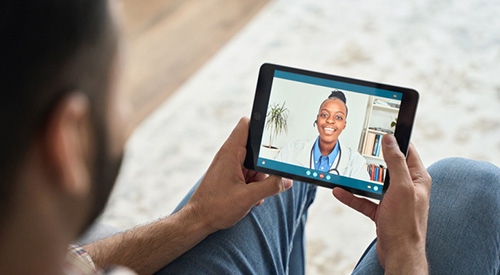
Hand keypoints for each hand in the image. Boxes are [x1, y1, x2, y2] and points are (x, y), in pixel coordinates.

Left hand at [183, 117, 292, 232]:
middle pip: (256, 148)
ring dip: (259, 178)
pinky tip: (251, 198)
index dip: (261, 124)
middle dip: (264, 164)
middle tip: (263, 179)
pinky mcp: (230, 176)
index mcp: (231, 152)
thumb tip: (287, 179)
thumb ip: (271, 186)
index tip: (276, 135)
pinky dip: (253, 185)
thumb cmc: (215, 207)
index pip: (246, 124)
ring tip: (253, 194)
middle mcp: (229, 155)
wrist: (198, 221)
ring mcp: (229, 165)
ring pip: (254, 164)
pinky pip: (248, 174)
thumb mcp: (248, 197)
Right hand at [333, 135, 430, 272]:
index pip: (408, 151)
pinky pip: (365, 200)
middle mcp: (407, 187)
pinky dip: (352, 196)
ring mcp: (394, 200)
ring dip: (359, 178)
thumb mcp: (401, 187)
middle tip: (360, 146)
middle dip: (373, 157)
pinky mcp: (382, 212)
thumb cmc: (405, 223)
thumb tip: (390, 139)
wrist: (399, 254)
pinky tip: (339, 192)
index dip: (396, 139)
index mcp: (418, 178)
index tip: (382, 129)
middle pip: (388, 166)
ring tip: (346, 169)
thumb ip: (396, 162)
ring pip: (374, 183)